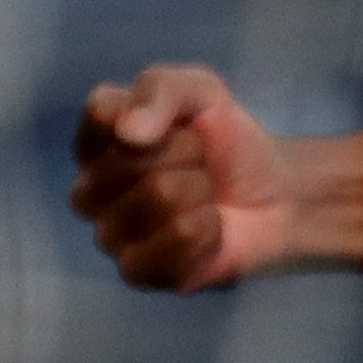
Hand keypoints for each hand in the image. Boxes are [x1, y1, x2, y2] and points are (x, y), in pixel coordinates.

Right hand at [71, 64, 294, 292]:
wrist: (273, 195)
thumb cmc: (226, 141)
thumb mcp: (200, 91)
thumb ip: (160, 90)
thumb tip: (128, 132)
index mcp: (93, 142)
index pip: (103, 116)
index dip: (159, 115)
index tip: (181, 123)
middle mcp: (89, 190)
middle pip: (132, 161)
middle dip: (188, 155)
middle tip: (201, 163)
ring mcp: (109, 235)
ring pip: (159, 198)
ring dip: (201, 191)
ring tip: (204, 195)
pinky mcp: (137, 272)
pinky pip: (178, 239)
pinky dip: (210, 227)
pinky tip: (209, 227)